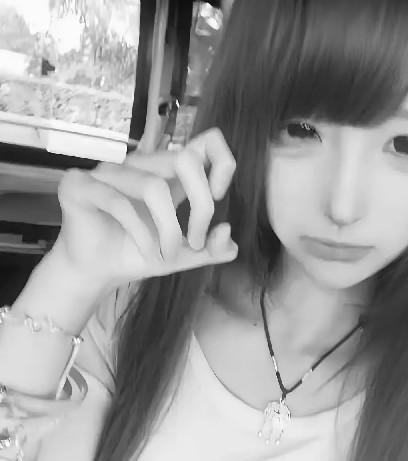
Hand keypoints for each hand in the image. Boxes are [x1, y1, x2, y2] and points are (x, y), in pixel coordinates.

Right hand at [53, 128, 237, 289]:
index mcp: (169, 173)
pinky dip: (141, 235)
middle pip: (185, 159)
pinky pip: (119, 203)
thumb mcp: (183, 255)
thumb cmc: (140, 253)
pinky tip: (147, 253)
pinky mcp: (80, 186)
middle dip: (201, 205)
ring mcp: (109, 172)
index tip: (219, 197)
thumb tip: (228, 233)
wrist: (97, 272)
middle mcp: (142, 165)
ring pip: (153, 187)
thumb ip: (210, 248)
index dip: (221, 164)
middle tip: (197, 241)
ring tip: (168, 255)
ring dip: (169, 230)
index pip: (205, 142)